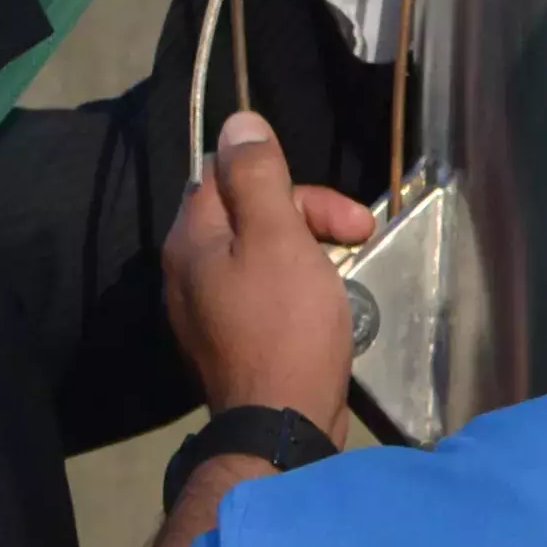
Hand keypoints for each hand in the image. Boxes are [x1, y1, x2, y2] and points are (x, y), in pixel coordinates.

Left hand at [166, 111, 378, 428]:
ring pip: (262, 251)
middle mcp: (188, 270)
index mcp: (191, 241)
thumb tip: (238, 123)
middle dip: (307, 215)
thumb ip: (258, 180)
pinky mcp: (233, 336)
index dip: (282, 180)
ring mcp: (208, 307)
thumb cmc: (283, 327)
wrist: (280, 423)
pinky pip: (266, 290)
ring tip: (351, 265)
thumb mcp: (277, 241)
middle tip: (358, 234)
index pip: (226, 177)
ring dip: (311, 248)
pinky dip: (299, 284)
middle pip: (248, 213)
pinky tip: (329, 299)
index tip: (330, 207)